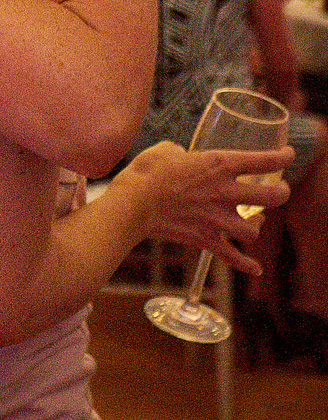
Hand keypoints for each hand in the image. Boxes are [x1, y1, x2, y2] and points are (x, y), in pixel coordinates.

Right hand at [117, 140, 292, 275]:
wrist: (132, 204)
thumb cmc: (146, 172)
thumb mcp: (166, 150)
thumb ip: (181, 152)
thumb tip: (181, 156)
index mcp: (220, 164)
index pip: (265, 160)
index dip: (283, 157)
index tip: (288, 156)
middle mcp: (226, 192)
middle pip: (274, 196)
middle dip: (281, 193)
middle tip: (280, 190)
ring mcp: (217, 219)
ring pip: (254, 231)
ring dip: (256, 227)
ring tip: (253, 221)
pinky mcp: (205, 239)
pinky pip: (232, 256)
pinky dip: (245, 264)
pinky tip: (256, 269)